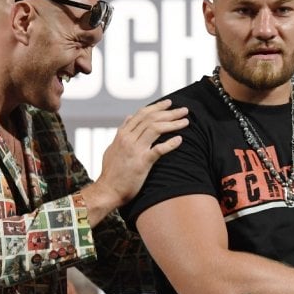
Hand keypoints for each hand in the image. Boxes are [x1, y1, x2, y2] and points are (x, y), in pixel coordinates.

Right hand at [81, 99, 187, 226]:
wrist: (108, 191)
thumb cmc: (111, 172)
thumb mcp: (112, 147)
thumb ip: (121, 132)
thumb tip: (128, 117)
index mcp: (122, 134)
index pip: (142, 114)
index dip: (157, 107)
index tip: (169, 103)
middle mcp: (128, 138)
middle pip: (151, 119)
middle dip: (169, 112)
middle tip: (183, 109)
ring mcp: (135, 150)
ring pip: (156, 129)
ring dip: (173, 124)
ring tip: (186, 121)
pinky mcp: (142, 163)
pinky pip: (158, 150)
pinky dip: (170, 144)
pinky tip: (180, 140)